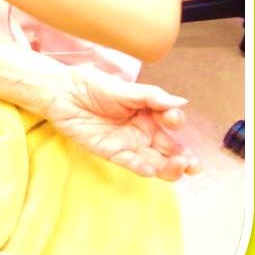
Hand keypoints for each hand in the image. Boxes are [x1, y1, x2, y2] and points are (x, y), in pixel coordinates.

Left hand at [45, 64, 200, 180]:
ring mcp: (129, 143)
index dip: (175, 120)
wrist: (62, 93)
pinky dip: (143, 168)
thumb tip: (181, 102)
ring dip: (170, 167)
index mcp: (149, 111)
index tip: (172, 118)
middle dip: (184, 157)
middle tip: (193, 163)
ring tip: (179, 167)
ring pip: (156, 161)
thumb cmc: (91, 85)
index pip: (171, 120)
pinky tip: (152, 169)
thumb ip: (151, 96)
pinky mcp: (112, 152)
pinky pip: (131, 163)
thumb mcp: (123, 88)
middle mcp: (143, 130)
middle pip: (170, 148)